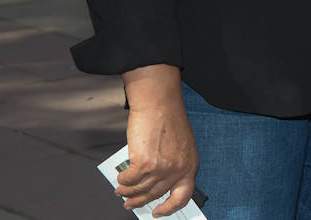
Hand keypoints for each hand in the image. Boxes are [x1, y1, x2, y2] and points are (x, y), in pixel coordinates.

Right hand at [117, 66, 197, 216]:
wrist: (159, 103)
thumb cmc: (169, 118)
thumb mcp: (180, 146)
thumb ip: (173, 164)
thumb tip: (157, 181)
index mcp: (190, 165)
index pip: (183, 196)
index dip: (169, 208)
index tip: (159, 212)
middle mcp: (177, 169)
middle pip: (155, 194)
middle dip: (140, 201)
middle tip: (130, 203)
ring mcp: (161, 168)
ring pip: (139, 189)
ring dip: (127, 192)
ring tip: (121, 190)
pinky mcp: (144, 163)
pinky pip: (129, 179)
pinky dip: (122, 180)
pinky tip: (120, 177)